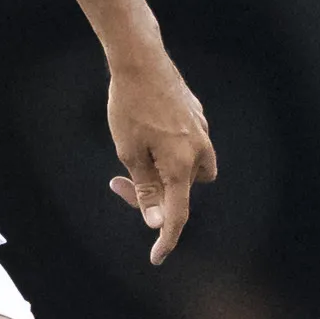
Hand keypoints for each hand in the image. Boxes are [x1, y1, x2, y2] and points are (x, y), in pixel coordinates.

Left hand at [104, 47, 215, 264]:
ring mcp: (201, 132)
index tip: (156, 256)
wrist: (142, 62)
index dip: (166, 238)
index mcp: (183, 165)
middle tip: (118, 183)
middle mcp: (200, 151)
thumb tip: (155, 222)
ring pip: (189, 170)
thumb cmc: (130, 107)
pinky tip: (145, 135)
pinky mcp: (196, 118)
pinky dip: (167, 152)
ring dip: (166, 174)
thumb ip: (146, 189)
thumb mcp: (129, 153)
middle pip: (183, 192)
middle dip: (154, 195)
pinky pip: (187, 146)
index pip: (177, 213)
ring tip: (134, 157)